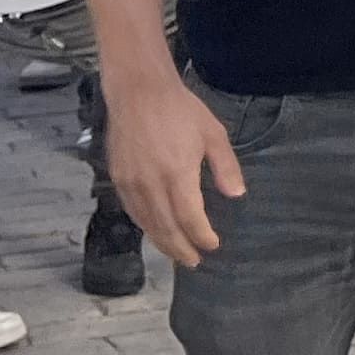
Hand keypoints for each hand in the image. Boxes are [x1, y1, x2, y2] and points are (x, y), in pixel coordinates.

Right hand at [105, 73, 243, 264]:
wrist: (138, 92)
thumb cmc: (181, 110)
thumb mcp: (213, 134)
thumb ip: (225, 167)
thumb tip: (237, 195)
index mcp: (177, 173)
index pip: (190, 218)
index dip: (201, 236)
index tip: (213, 245)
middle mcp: (151, 184)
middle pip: (166, 228)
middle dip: (181, 249)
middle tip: (194, 262)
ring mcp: (131, 183)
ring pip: (146, 224)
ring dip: (162, 242)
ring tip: (177, 253)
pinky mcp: (118, 179)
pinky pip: (133, 212)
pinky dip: (145, 226)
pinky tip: (156, 230)